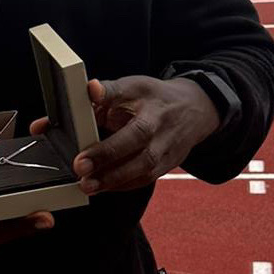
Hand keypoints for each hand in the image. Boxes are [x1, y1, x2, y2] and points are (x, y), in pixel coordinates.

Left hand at [29, 75, 218, 194]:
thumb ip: (108, 90)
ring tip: (87, 185)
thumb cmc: (154, 98)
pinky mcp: (167, 166)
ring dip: (114, 181)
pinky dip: (123, 185)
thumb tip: (89, 89)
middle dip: (109, 165)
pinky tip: (103, 186)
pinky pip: (145, 180)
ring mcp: (168, 153)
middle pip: (140, 153)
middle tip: (80, 170)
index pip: (132, 130)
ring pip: (144, 172)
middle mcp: (163, 135)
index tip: (81, 157)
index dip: (108, 146)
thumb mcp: (133, 86)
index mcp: (154, 113)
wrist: (193, 109)